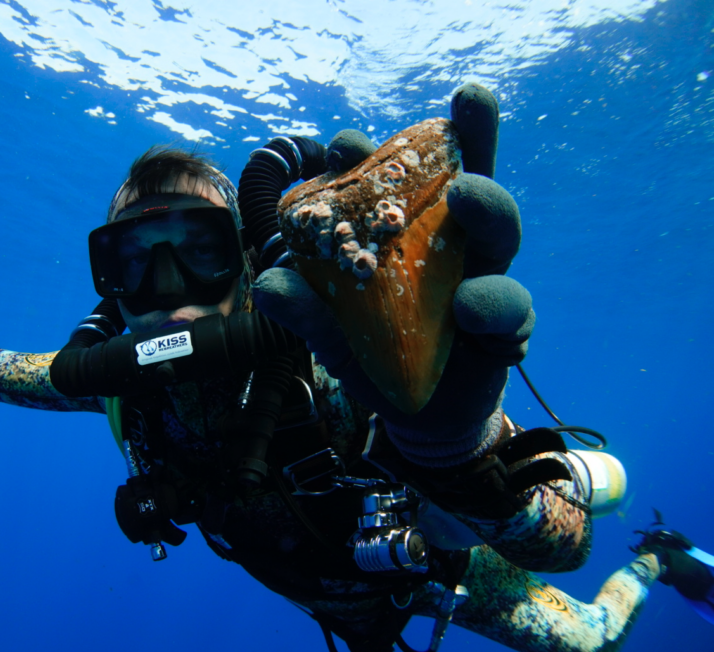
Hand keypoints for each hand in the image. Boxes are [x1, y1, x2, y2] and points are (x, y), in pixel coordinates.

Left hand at [254, 84, 532, 460]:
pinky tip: (478, 316)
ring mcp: (486, 278)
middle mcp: (452, 244)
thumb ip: (308, 312)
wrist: (420, 414)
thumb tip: (267, 282)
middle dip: (470, 138)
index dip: (375, 154)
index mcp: (408, 235)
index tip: (344, 142)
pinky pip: (514, 312)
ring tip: (467, 196)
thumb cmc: (376, 357)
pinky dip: (498, 309)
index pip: (399, 182)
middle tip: (457, 107)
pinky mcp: (509, 326)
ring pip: (500, 233)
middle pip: (470, 179)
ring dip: (487, 208)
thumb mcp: (334, 337)